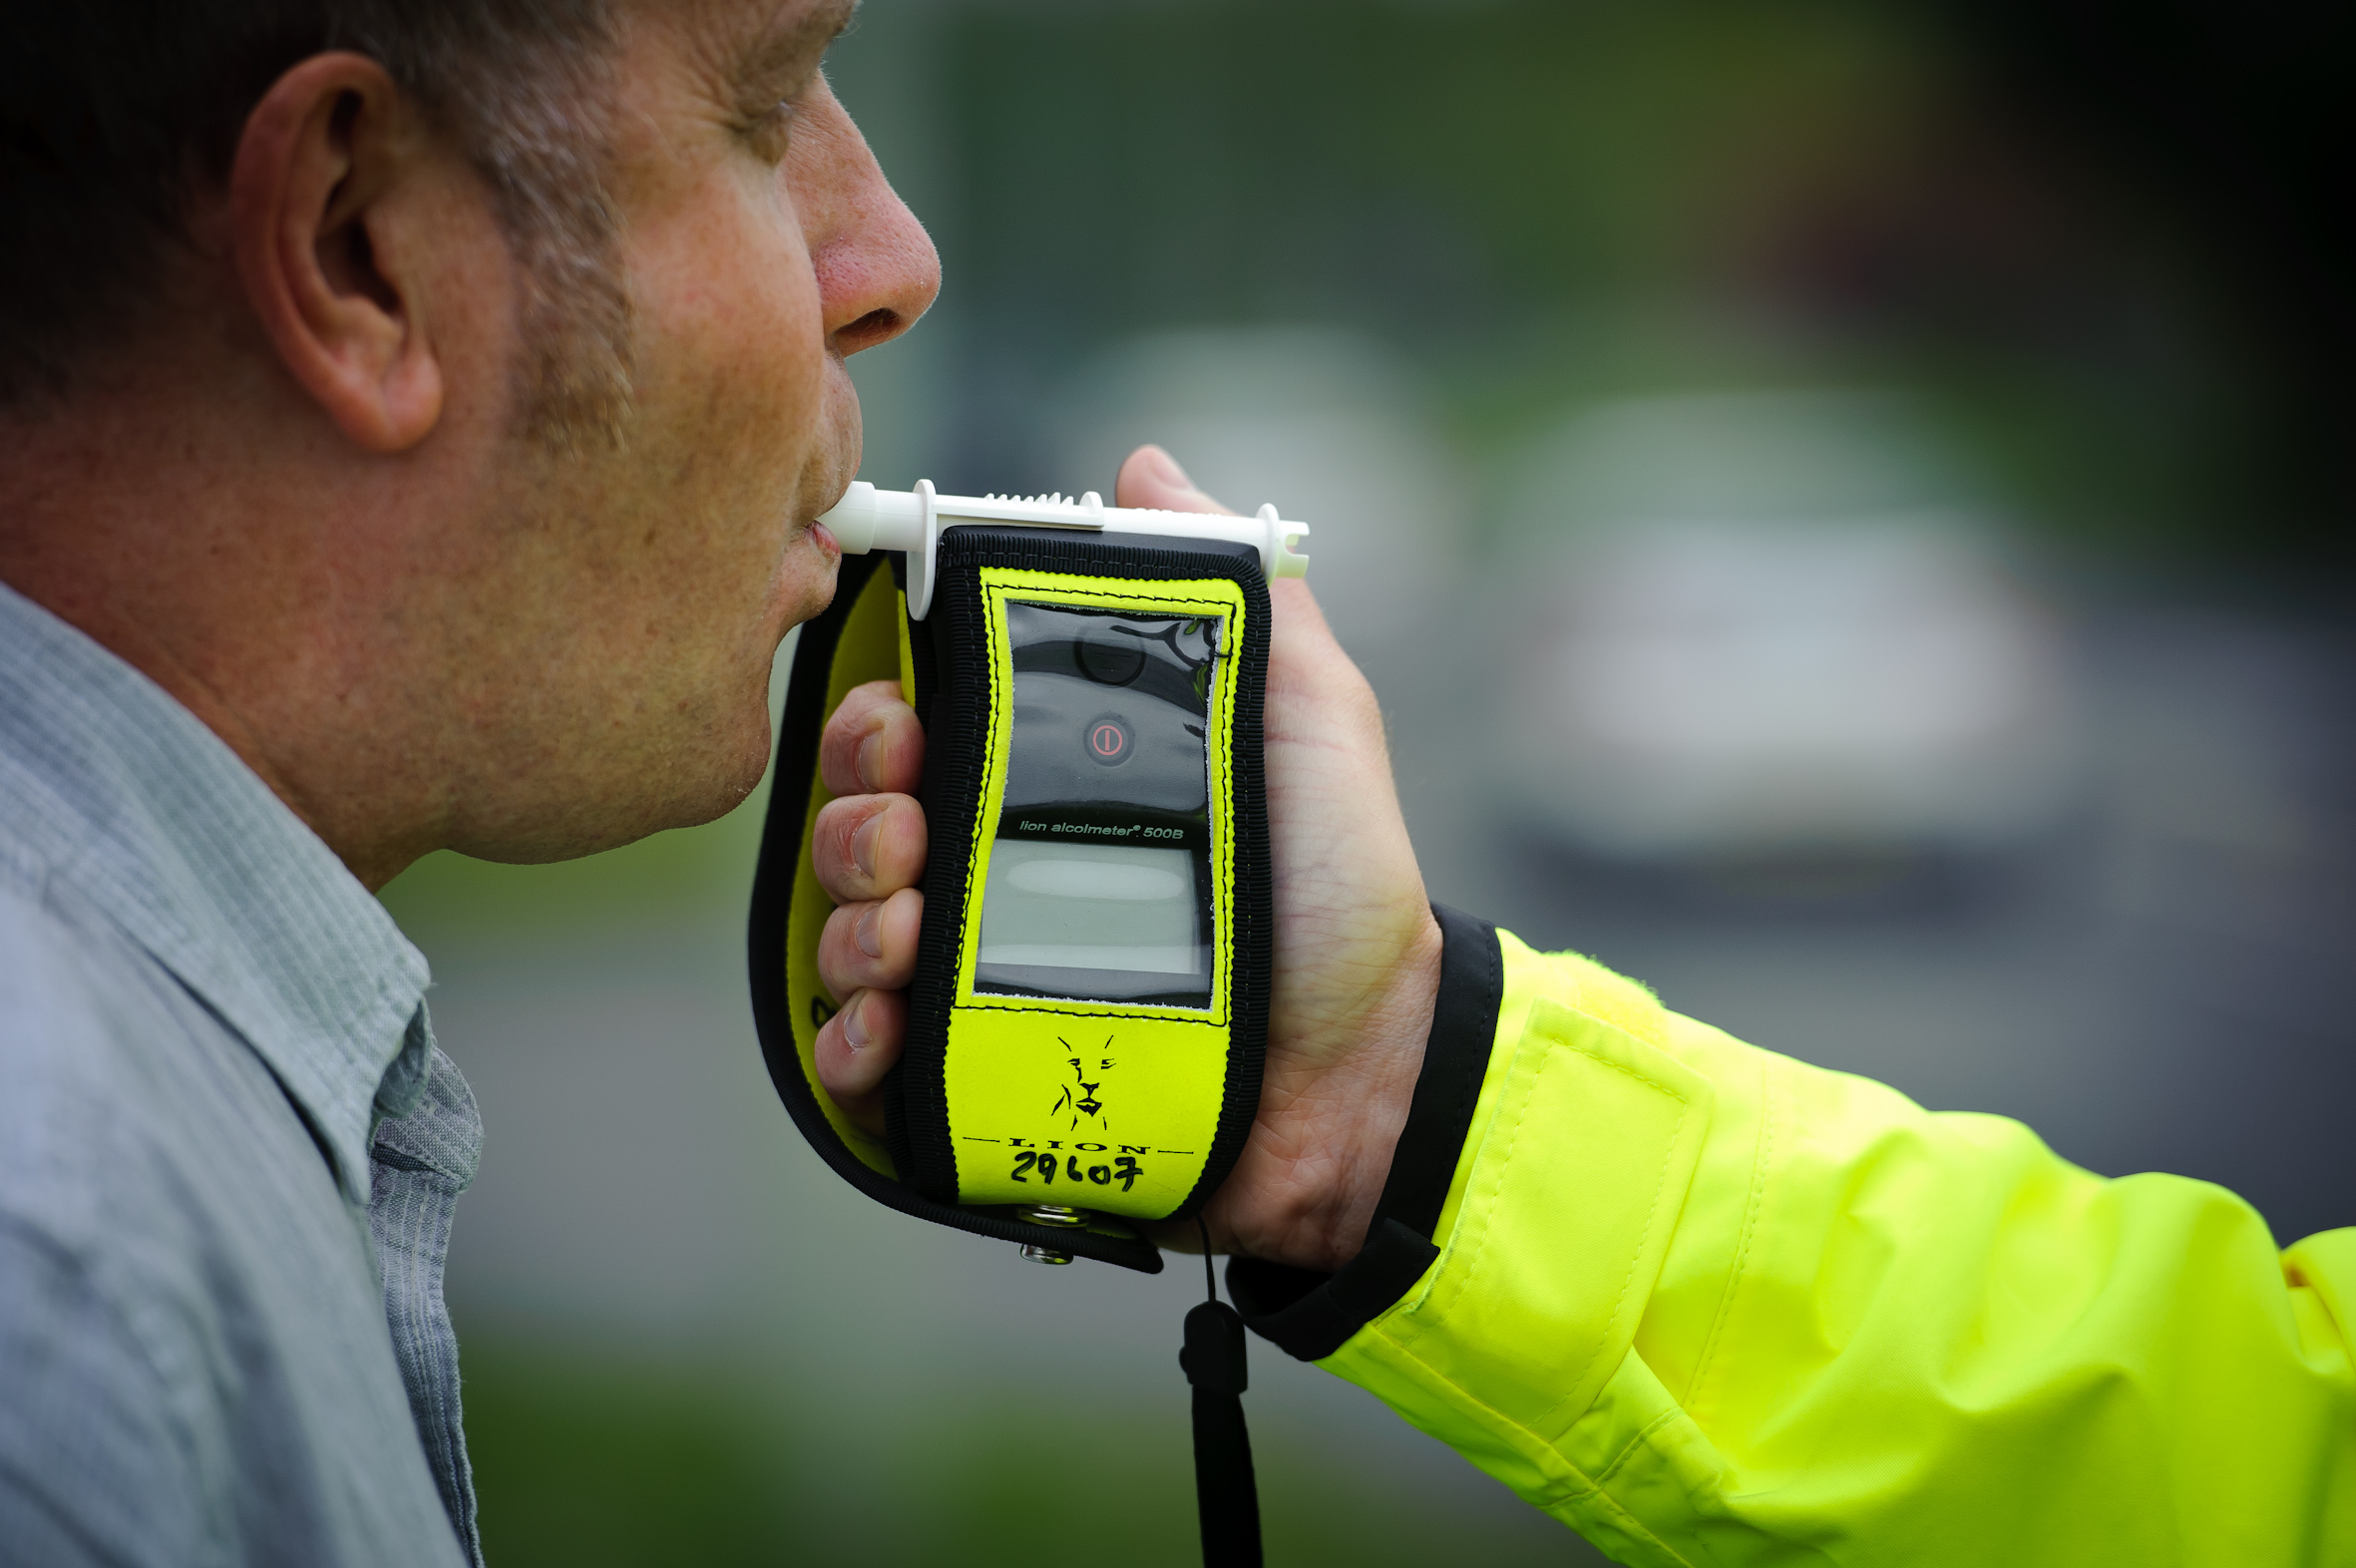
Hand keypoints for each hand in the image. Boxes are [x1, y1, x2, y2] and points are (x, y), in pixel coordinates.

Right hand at [808, 446, 1442, 1271]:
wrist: (1369, 1070)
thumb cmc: (1343, 895)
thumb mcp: (1312, 724)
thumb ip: (1242, 603)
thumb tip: (1146, 468)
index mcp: (1056, 786)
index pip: (919, 734)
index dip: (883, 720)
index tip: (905, 725)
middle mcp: (1003, 876)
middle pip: (864, 826)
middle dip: (858, 816)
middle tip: (908, 832)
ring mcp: (985, 982)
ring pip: (847, 933)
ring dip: (847, 919)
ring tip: (904, 929)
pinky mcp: (983, 1079)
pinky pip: (867, 1063)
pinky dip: (848, 1042)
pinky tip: (881, 1026)